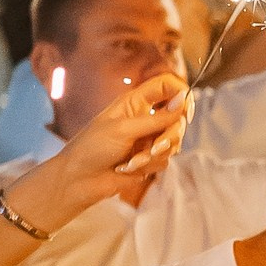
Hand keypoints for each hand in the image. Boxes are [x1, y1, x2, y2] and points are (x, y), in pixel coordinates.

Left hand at [20, 70, 188, 226]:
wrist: (79, 180)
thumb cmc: (93, 147)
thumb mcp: (124, 129)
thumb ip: (157, 118)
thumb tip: (183, 101)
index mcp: (136, 101)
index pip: (167, 86)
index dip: (180, 93)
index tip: (185, 110)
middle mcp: (146, 117)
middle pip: (177, 117)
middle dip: (169, 135)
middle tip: (156, 147)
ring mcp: (148, 138)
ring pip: (173, 141)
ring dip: (154, 155)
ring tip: (132, 162)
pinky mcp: (149, 158)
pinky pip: (165, 160)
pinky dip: (149, 166)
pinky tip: (128, 169)